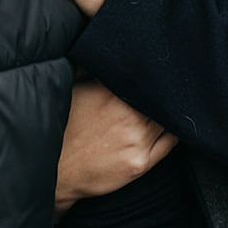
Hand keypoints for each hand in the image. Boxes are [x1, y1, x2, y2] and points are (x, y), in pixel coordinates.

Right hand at [58, 79, 176, 212]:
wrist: (56, 171)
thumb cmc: (64, 128)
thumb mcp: (75, 90)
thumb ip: (95, 71)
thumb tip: (110, 55)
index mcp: (112, 93)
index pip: (146, 80)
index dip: (151, 77)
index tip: (152, 76)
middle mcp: (129, 115)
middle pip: (159, 99)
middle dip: (160, 96)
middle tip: (158, 93)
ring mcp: (137, 141)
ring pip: (167, 119)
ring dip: (166, 114)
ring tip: (159, 111)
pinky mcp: (141, 163)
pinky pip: (170, 142)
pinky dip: (171, 131)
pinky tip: (165, 128)